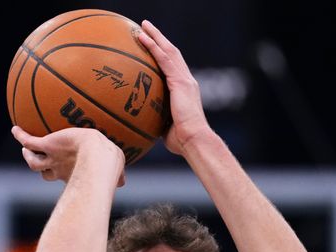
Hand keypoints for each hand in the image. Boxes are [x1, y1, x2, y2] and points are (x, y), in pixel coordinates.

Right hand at [11, 126, 125, 185]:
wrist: (96, 156)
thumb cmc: (108, 162)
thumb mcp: (115, 166)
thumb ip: (118, 174)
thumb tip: (123, 181)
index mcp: (74, 173)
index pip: (65, 177)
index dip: (63, 176)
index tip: (63, 175)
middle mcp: (60, 168)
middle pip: (45, 172)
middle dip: (42, 168)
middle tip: (39, 160)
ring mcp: (52, 157)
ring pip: (34, 161)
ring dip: (28, 156)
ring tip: (25, 148)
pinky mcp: (47, 145)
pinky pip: (29, 141)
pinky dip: (21, 136)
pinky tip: (15, 129)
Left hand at [138, 20, 210, 155]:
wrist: (194, 140)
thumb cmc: (182, 141)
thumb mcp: (166, 129)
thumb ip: (157, 122)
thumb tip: (143, 126)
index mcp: (185, 91)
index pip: (173, 67)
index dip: (164, 55)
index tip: (153, 45)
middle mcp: (187, 81)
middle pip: (172, 53)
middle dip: (159, 39)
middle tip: (146, 28)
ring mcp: (185, 79)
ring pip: (168, 51)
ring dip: (155, 36)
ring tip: (143, 25)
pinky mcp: (180, 81)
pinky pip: (163, 59)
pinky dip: (152, 46)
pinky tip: (142, 37)